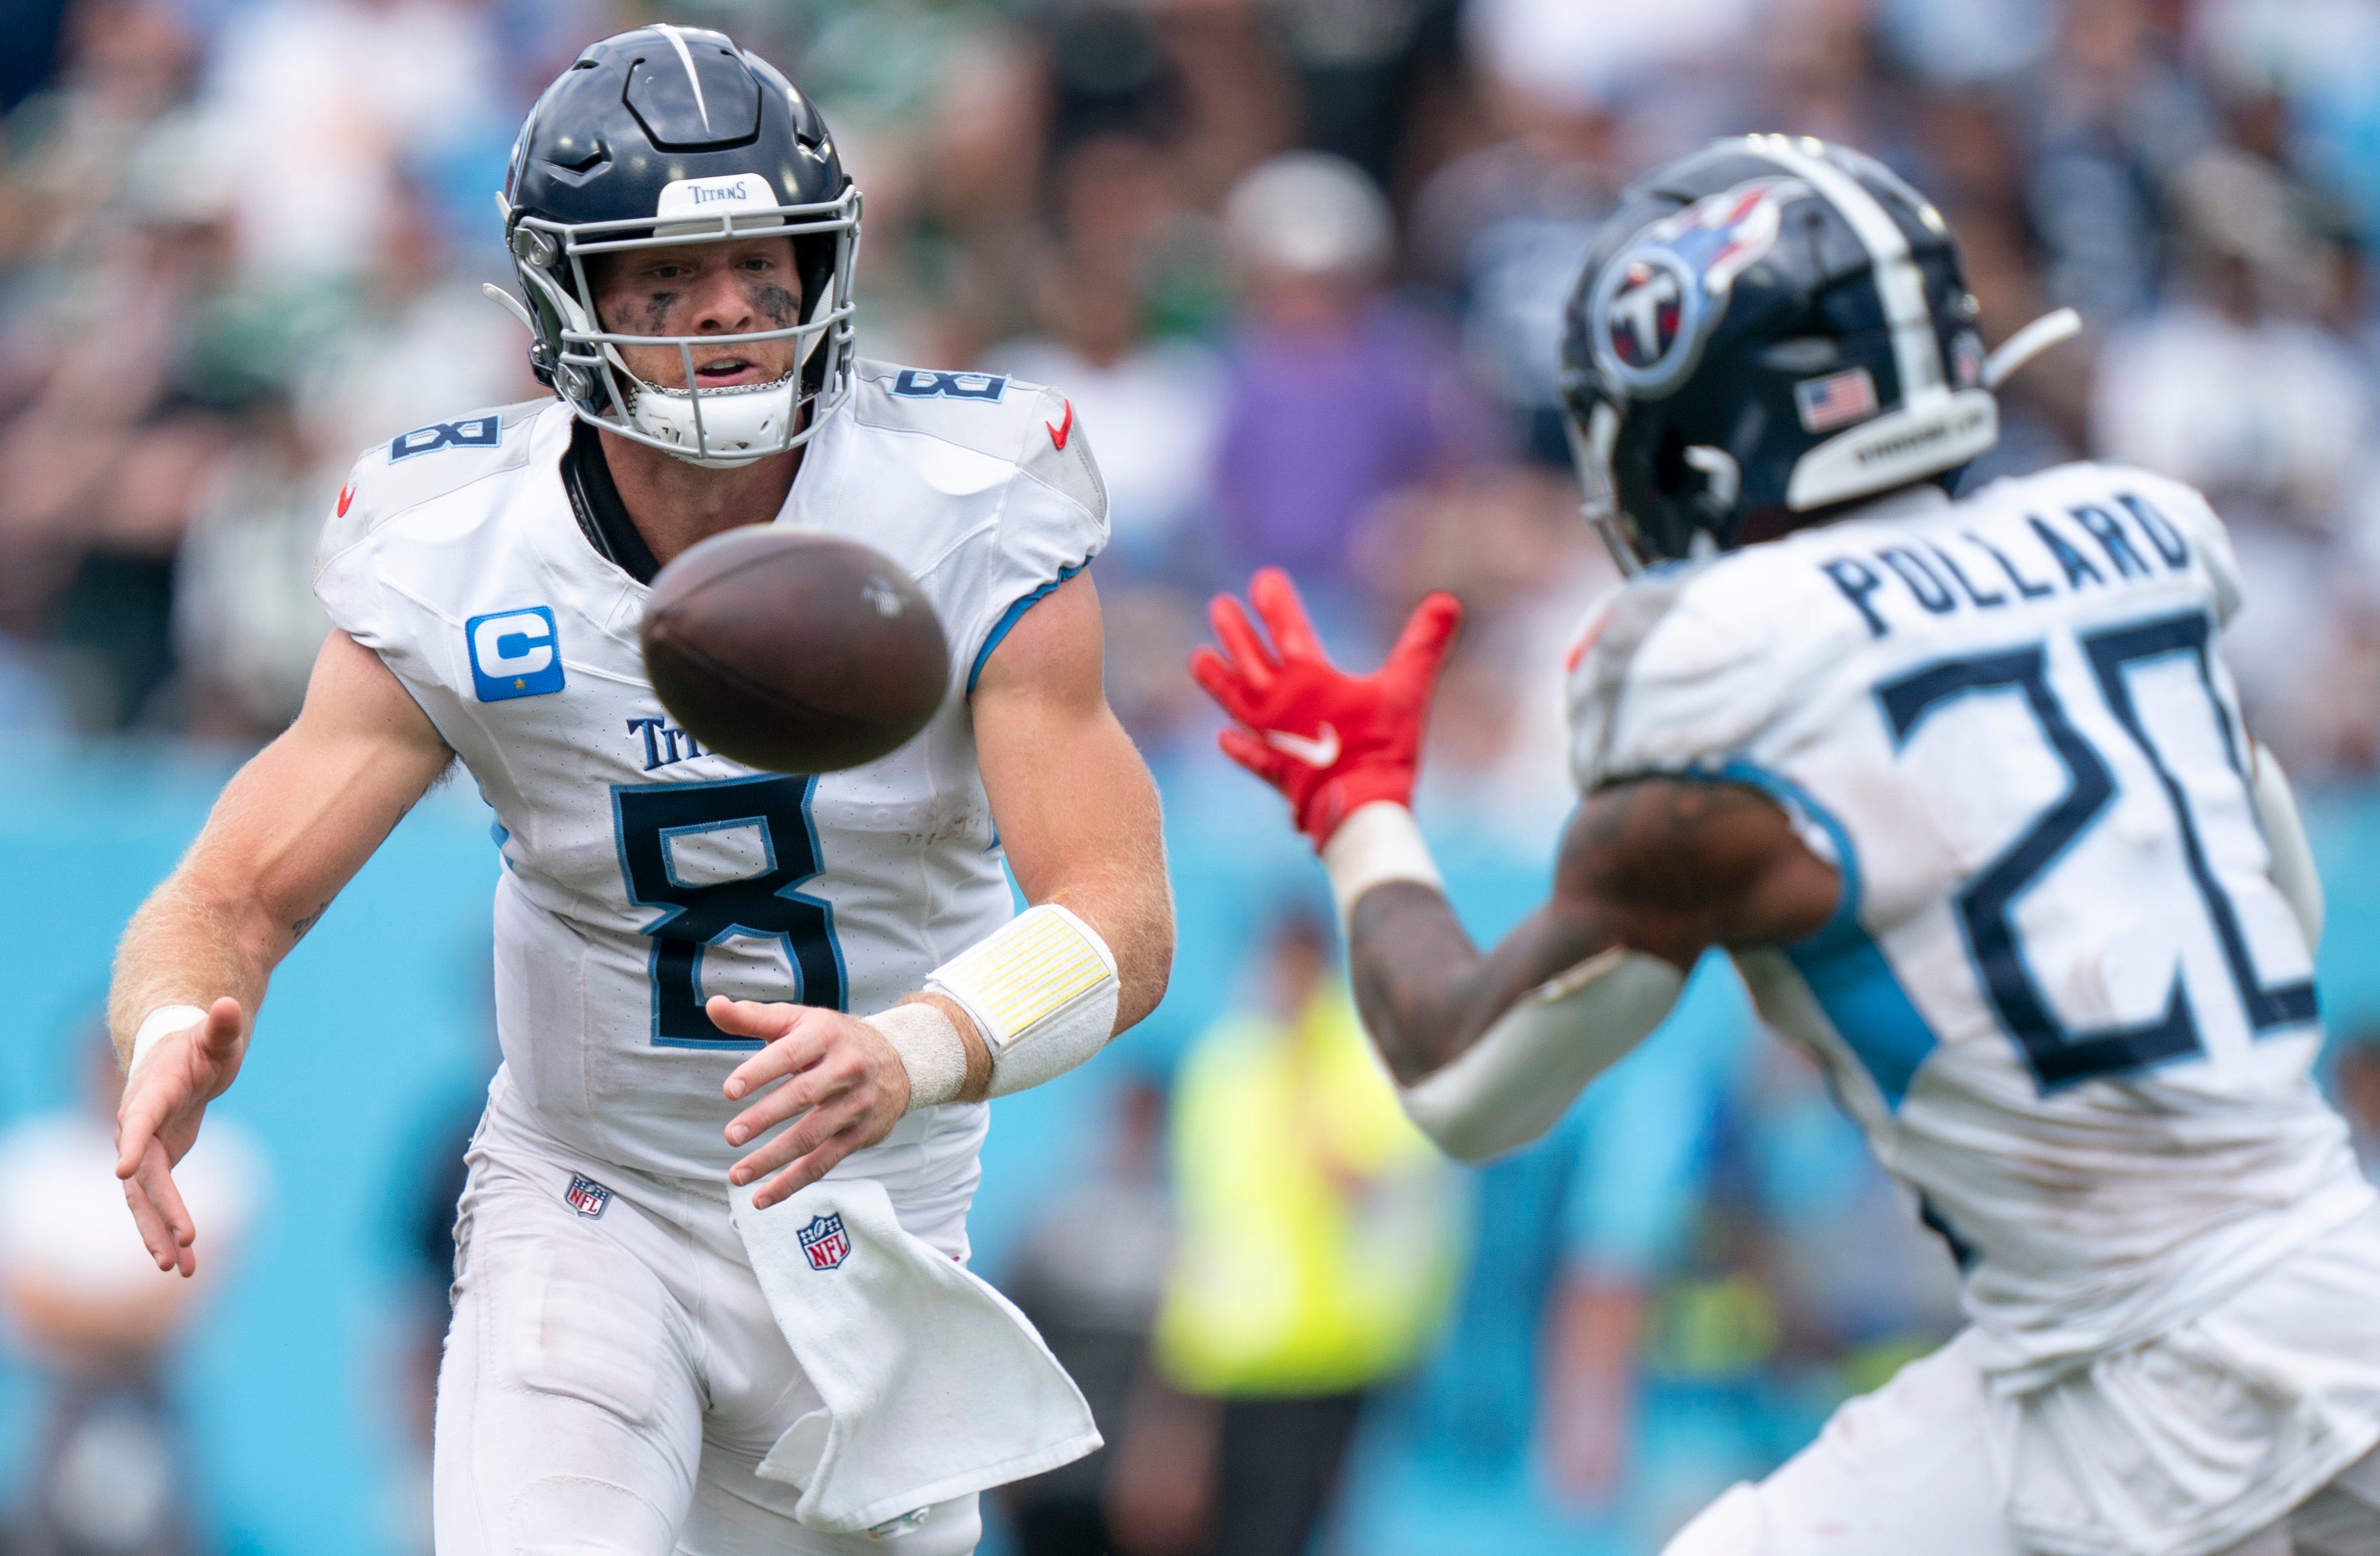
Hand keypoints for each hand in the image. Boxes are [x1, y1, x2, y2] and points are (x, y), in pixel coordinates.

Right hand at [114, 997, 247, 1277]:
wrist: (179, 1058)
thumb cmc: (200, 1044)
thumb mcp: (216, 1036)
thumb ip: (221, 1026)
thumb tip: (229, 1005)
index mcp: (150, 1094)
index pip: (138, 1119)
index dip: (133, 1141)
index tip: (123, 1168)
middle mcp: (137, 1127)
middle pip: (144, 1174)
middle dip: (159, 1209)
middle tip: (178, 1243)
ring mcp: (144, 1149)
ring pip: (145, 1200)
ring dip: (160, 1234)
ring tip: (178, 1269)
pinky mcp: (156, 1166)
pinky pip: (158, 1205)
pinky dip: (169, 1231)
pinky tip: (186, 1265)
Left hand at [714, 997, 911, 1208]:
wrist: (900, 1059)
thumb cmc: (833, 1039)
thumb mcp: (799, 1020)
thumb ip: (753, 1017)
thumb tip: (714, 1006)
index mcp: (825, 1036)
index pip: (790, 1054)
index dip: (760, 1071)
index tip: (730, 1090)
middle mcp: (845, 1069)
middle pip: (802, 1096)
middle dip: (765, 1118)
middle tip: (730, 1135)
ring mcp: (855, 1105)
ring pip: (812, 1136)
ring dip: (773, 1158)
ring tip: (737, 1174)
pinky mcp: (860, 1135)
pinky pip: (824, 1162)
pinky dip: (793, 1182)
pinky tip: (763, 1197)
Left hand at [1189, 567, 1461, 848]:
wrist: (1358, 811)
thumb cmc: (1382, 749)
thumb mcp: (1408, 691)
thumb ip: (1424, 645)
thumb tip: (1449, 601)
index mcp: (1308, 681)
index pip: (1286, 630)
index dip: (1275, 603)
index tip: (1263, 578)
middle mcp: (1280, 707)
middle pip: (1250, 661)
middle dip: (1235, 632)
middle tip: (1219, 608)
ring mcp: (1274, 741)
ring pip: (1237, 703)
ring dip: (1218, 680)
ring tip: (1197, 659)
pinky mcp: (1278, 774)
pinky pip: (1252, 756)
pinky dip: (1239, 747)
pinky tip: (1225, 738)